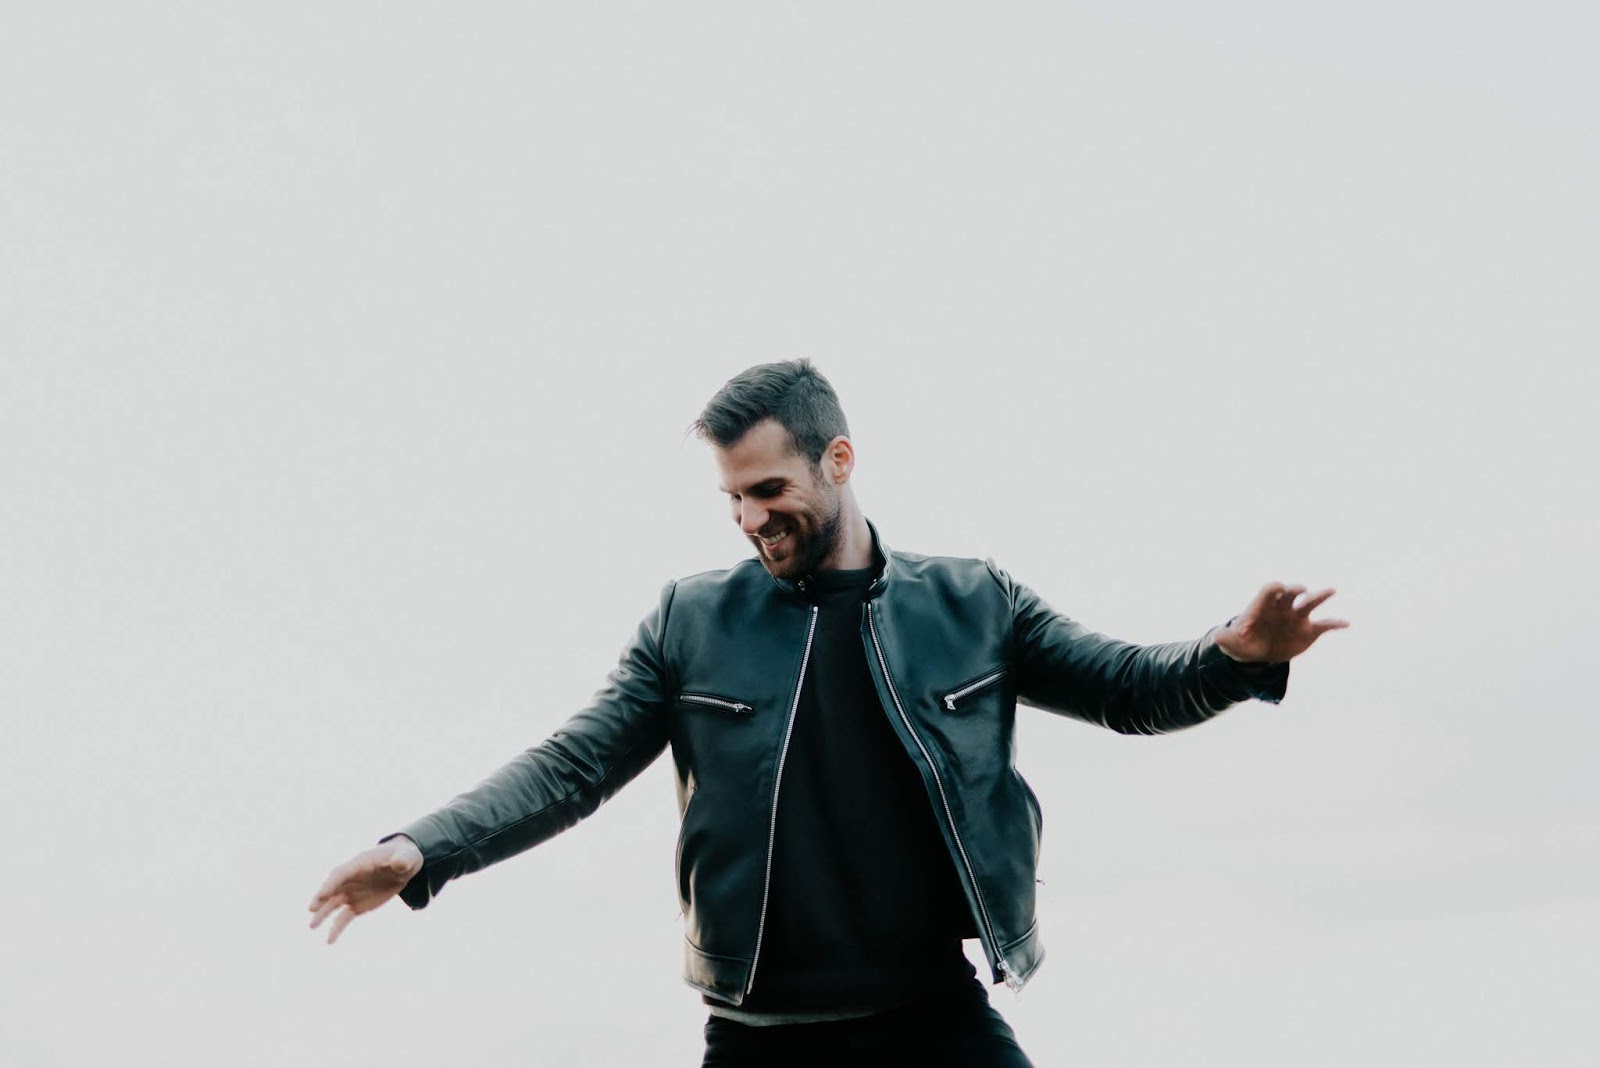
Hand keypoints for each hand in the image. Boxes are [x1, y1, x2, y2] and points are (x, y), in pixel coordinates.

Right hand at [307, 836, 423, 944]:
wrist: (403, 866)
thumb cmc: (403, 857)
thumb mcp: (406, 857)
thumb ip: (401, 860)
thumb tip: (398, 864)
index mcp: (359, 864)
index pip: (341, 874)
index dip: (332, 884)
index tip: (322, 894)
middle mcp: (351, 879)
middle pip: (332, 889)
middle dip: (322, 898)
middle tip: (311, 909)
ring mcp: (352, 893)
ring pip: (334, 904)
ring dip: (323, 914)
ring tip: (312, 926)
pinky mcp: (357, 906)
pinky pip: (344, 918)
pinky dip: (336, 928)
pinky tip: (329, 941)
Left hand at [1215, 582, 1347, 662]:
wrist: (1258, 652)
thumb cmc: (1242, 642)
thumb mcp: (1230, 642)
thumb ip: (1224, 638)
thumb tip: (1218, 637)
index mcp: (1263, 606)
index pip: (1269, 590)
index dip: (1273, 589)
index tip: (1279, 589)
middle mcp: (1282, 607)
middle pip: (1289, 593)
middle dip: (1295, 589)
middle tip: (1302, 590)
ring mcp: (1297, 618)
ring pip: (1310, 603)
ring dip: (1320, 596)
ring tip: (1331, 590)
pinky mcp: (1309, 630)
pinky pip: (1324, 625)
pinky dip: (1334, 623)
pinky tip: (1346, 624)